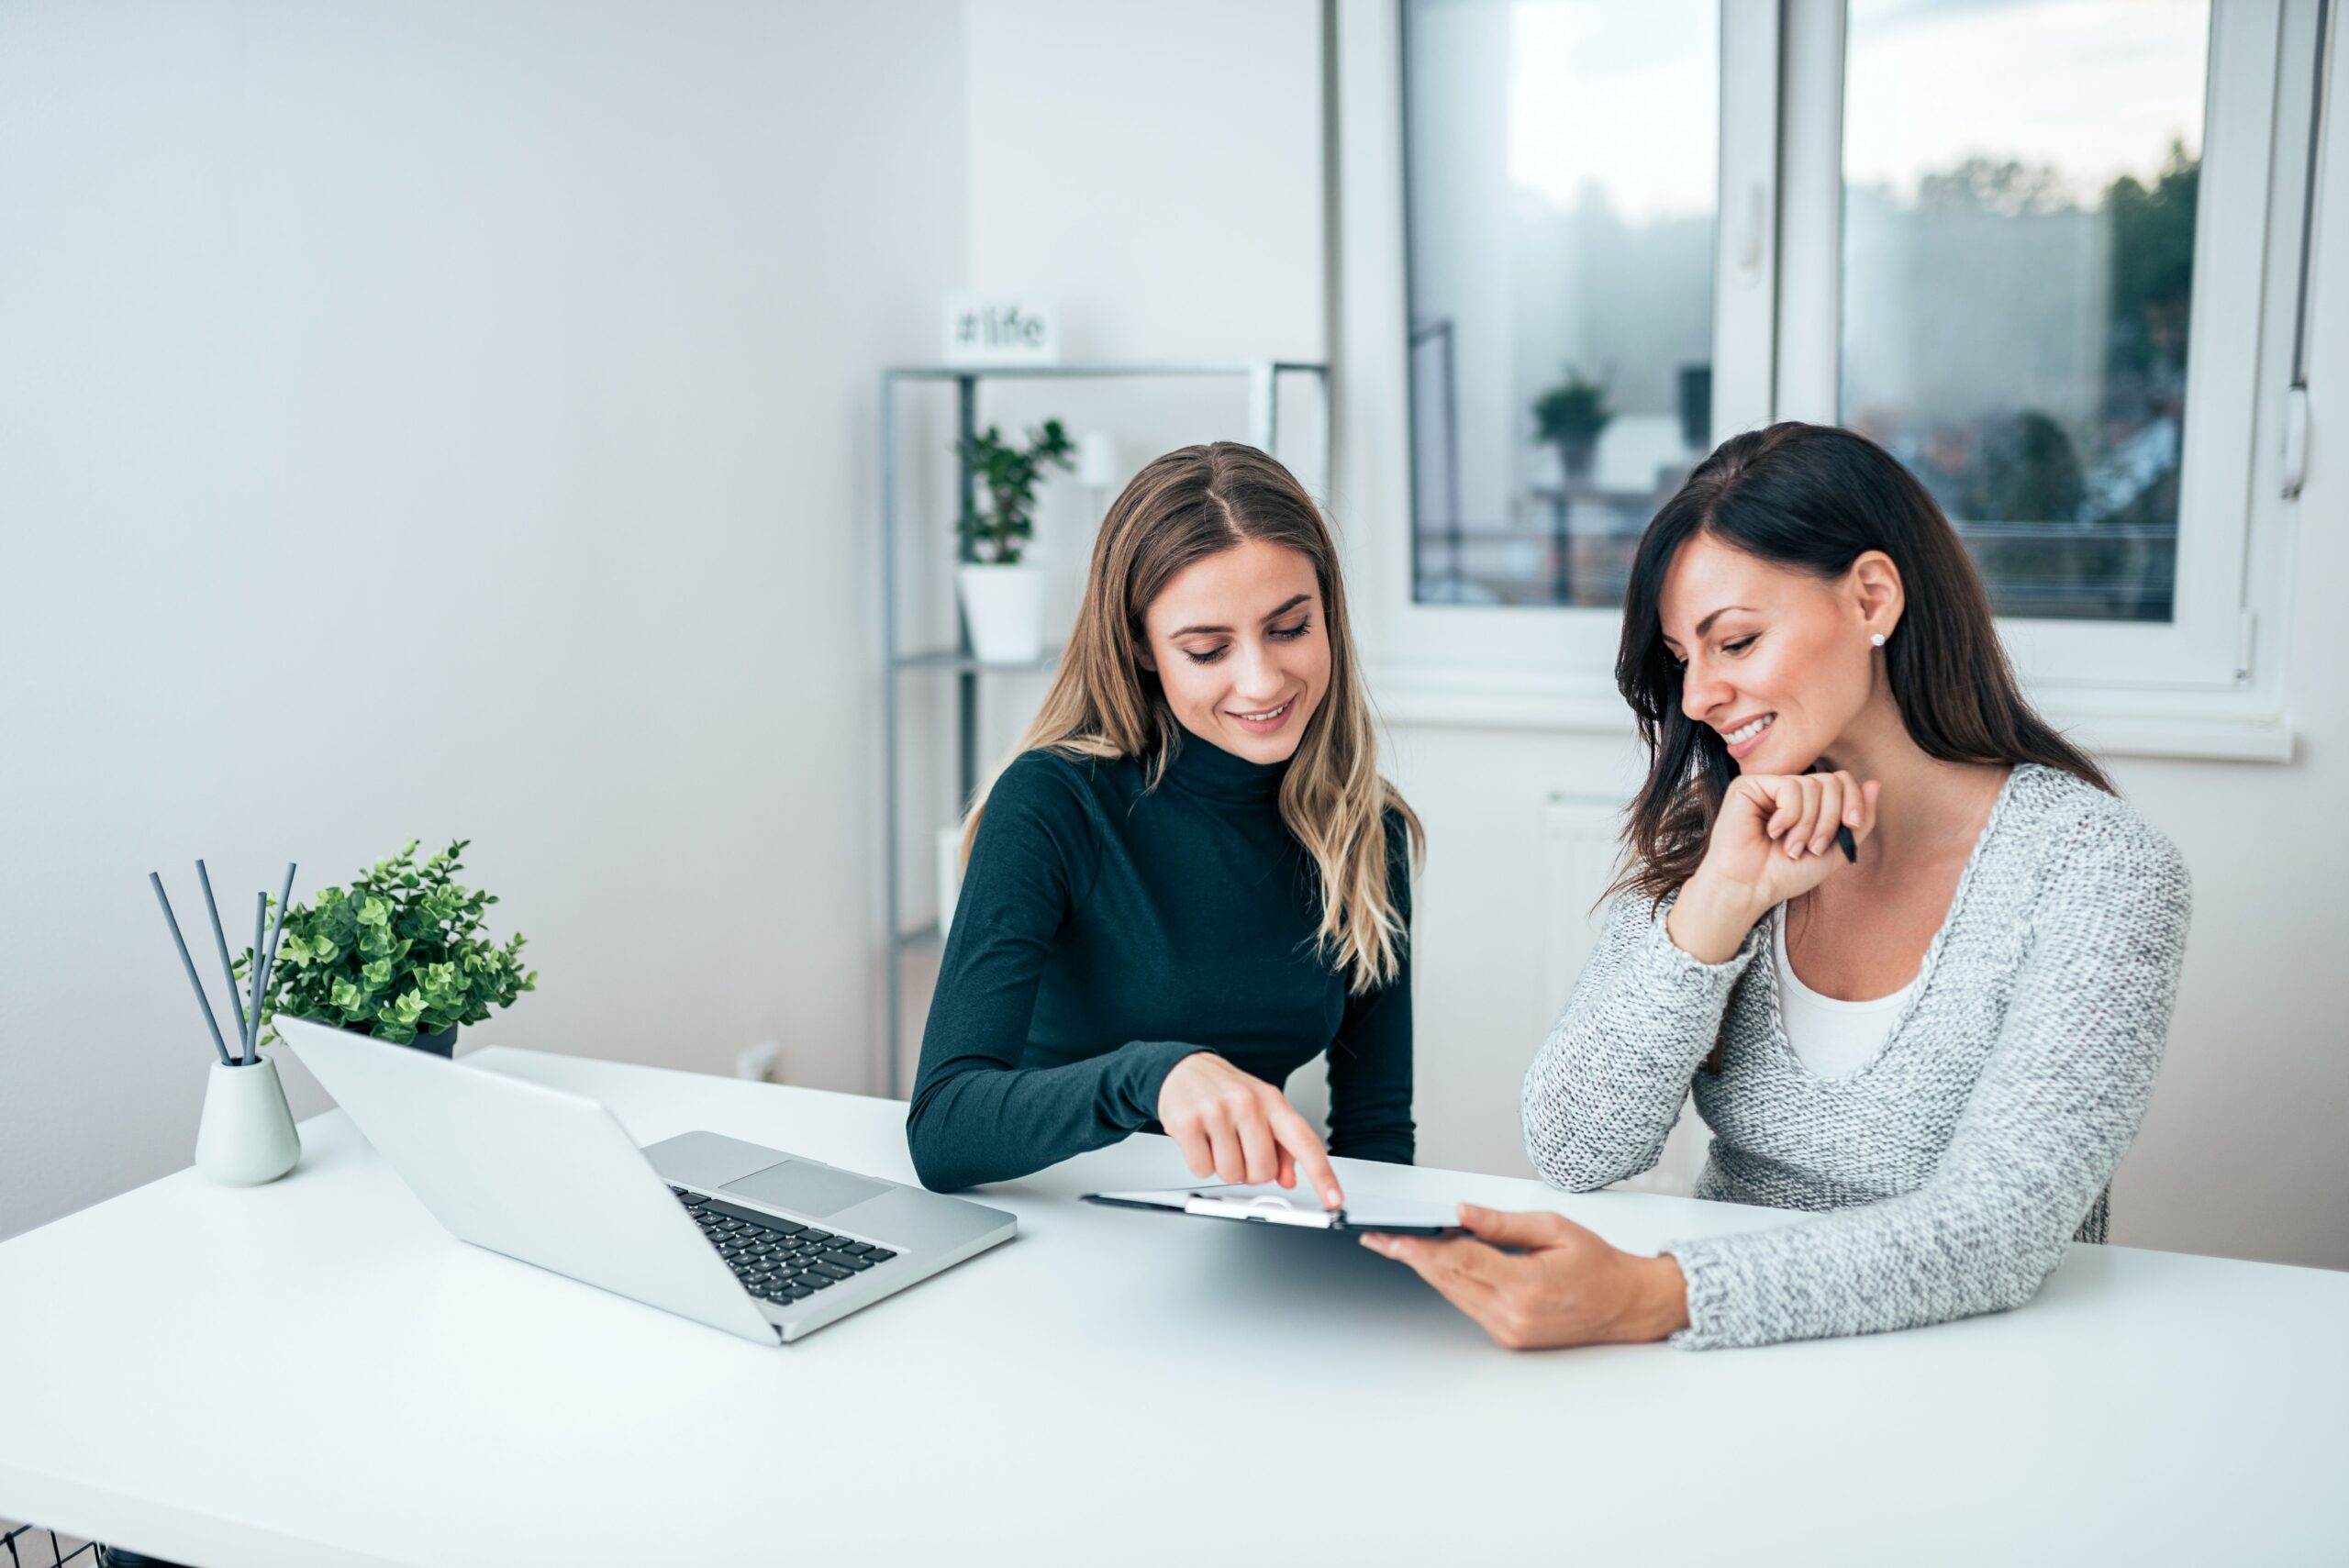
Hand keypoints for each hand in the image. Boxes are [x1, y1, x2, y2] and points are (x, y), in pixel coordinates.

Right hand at [1156, 1051, 1342, 1209]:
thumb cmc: (1227, 1092)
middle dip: (1251, 1172)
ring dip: (1224, 1168)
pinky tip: (1201, 1142)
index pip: (1304, 1142)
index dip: (1322, 1175)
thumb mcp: (1262, 1109)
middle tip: (1239, 1151)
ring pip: (1232, 1174)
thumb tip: (1289, 1179)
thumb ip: (1282, 1146)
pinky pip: (1202, 1170)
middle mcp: (1247, 1103)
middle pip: (1263, 1171)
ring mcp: (1216, 1111)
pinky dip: (1201, 1164)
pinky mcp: (1187, 1122)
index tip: (1334, 1200)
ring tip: (1218, 1142)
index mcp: (1273, 1102)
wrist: (1185, 1069)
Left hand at [1360, 1204, 1689, 1348]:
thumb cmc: (1598, 1264)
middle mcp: (1514, 1314)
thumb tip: (1461, 1213)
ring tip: (1404, 1244)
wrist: (1626, 1306)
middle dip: (1413, 1258)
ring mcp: (1509, 1331)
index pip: (1460, 1262)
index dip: (1421, 1250)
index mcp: (1527, 1284)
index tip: (1393, 1240)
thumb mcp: (1554, 1228)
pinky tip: (1443, 1263)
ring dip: (1430, 1269)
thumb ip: (1502, 1224)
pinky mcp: (1508, 1337)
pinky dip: (1454, 1282)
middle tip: (1381, 1238)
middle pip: (1449, 1280)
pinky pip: (1469, 1305)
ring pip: (1454, 1294)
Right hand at [1668, 769, 1879, 962]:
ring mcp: (1768, 786)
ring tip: (1791, 847)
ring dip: (1808, 824)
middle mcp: (1788, 789)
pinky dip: (1789, 816)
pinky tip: (1771, 831)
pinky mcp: (1749, 785)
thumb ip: (1859, 820)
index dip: (1853, 800)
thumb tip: (1875, 782)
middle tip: (1814, 848)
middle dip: (1829, 819)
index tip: (1850, 826)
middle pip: (1831, 781)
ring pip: (1812, 785)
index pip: (1841, 781)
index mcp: (1808, 802)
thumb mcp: (1835, 850)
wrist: (1750, 888)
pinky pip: (1789, 787)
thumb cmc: (1785, 874)